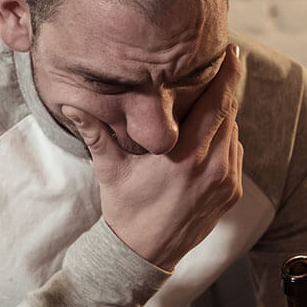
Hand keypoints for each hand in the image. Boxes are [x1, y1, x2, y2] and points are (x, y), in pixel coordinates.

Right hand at [61, 45, 243, 270]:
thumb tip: (70, 104)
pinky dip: (225, 141)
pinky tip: (207, 137)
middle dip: (227, 86)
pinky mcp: (232, 193)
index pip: (216, 103)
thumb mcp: (110, 169)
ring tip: (209, 100)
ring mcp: (226, 181)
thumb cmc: (126, 208)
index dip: (226, 74)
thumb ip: (95, 133)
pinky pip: (236, 154)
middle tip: (224, 61)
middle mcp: (212, 167)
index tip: (230, 51)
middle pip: (230, 112)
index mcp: (184, 156)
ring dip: (224, 115)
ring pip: (234, 132)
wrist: (144, 254)